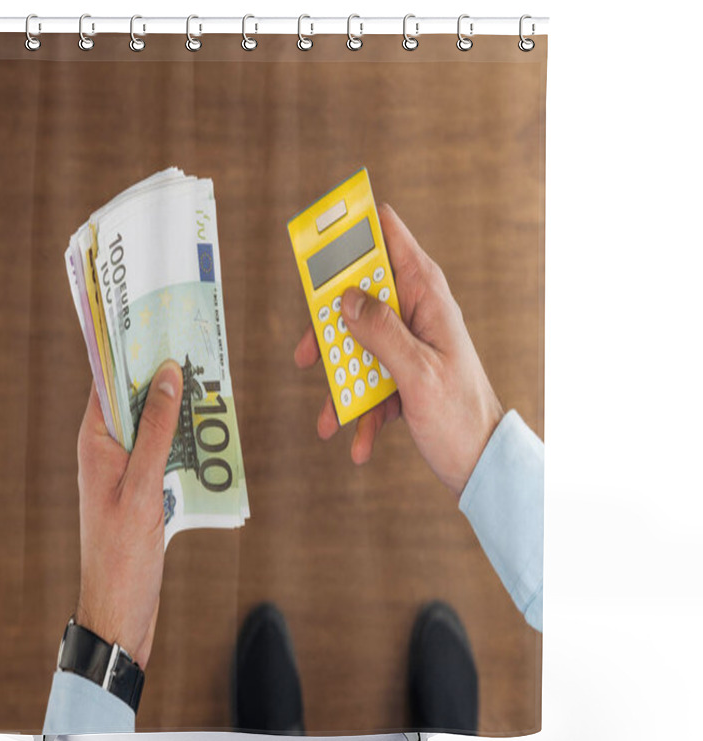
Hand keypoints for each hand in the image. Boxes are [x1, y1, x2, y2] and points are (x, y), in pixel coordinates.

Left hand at [74, 360, 182, 668]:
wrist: (121, 609)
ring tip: (207, 382)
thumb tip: (167, 375)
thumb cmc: (123, 552)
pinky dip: (182, 438)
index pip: (106, 381)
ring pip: (152, 424)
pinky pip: (162, 450)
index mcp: (94, 441)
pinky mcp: (141, 488)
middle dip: (161, 374)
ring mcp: (124, 469)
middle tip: (194, 345)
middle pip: (133, 398)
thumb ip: (157, 430)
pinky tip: (206, 430)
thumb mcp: (143, 485)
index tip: (154, 322)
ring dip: (176, 407)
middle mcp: (106, 449)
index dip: (128, 350)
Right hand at [294, 204, 502, 497]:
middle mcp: (413, 311)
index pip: (386, 235)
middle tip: (306, 354)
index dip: (351, 229)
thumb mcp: (417, 373)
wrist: (480, 463)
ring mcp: (405, 342)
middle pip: (357, 294)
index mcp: (425, 295)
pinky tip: (358, 445)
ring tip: (328, 419)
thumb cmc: (461, 416)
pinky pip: (367, 381)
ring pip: (355, 343)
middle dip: (328, 328)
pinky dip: (359, 413)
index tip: (316, 243)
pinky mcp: (400, 372)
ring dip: (339, 383)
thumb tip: (346, 298)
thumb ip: (382, 332)